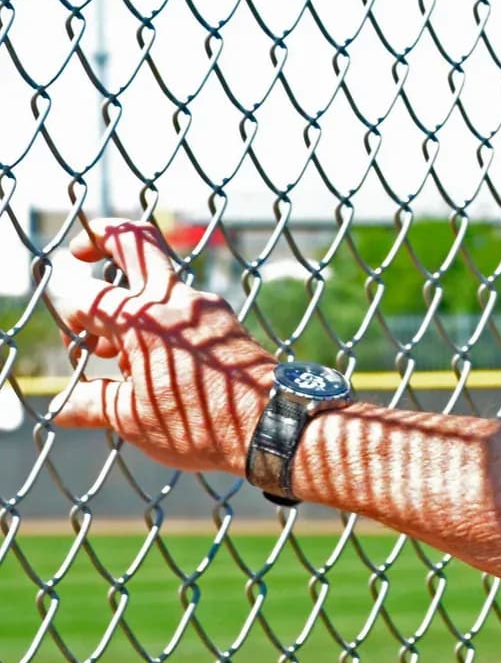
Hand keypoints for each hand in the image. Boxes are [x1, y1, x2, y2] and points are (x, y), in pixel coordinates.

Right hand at [47, 219, 277, 476]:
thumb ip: (92, 405)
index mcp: (142, 320)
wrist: (276, 426)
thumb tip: (62, 408)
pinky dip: (162, 318)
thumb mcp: (134, 420)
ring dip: (132, 296)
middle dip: (101, 236)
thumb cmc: (202, 426)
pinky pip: (184, 305)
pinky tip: (155, 359)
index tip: (77, 350)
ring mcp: (206, 306)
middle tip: (82, 252)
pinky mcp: (226, 320)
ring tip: (119, 350)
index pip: (87, 298)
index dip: (71, 320)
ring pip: (160, 276)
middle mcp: (175, 301)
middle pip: (134, 240)